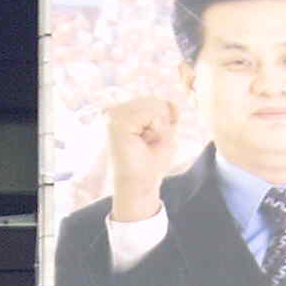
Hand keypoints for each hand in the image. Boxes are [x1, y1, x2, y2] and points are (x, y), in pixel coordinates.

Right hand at [104, 96, 178, 223]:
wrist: (142, 184)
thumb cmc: (151, 163)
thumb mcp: (165, 134)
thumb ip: (168, 115)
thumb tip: (171, 102)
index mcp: (124, 113)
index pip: (153, 101)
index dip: (162, 120)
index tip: (151, 140)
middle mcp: (115, 112)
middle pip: (153, 100)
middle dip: (161, 123)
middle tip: (149, 144)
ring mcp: (114, 116)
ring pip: (153, 104)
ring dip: (159, 127)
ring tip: (146, 143)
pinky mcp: (116, 124)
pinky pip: (150, 113)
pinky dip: (156, 129)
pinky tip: (144, 142)